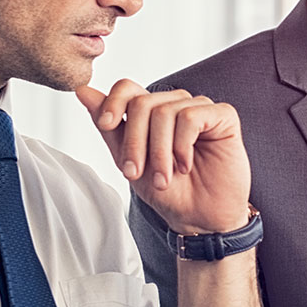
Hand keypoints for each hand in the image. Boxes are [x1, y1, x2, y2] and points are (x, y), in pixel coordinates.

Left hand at [77, 80, 250, 234]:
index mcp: (153, 113)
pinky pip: (192, 117)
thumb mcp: (130, 161)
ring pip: (165, 112)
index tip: (105, 125)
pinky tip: (185, 164)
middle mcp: (176, 105)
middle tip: (136, 173)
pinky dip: (182, 146)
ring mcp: (200, 108)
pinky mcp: (223, 116)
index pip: (128, 88)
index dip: (113, 102)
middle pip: (142, 103)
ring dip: (159, 151)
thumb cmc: (170, 192)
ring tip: (166, 177)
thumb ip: (110, 128)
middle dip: (134, 142)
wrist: (200, 218)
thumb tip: (83, 91)